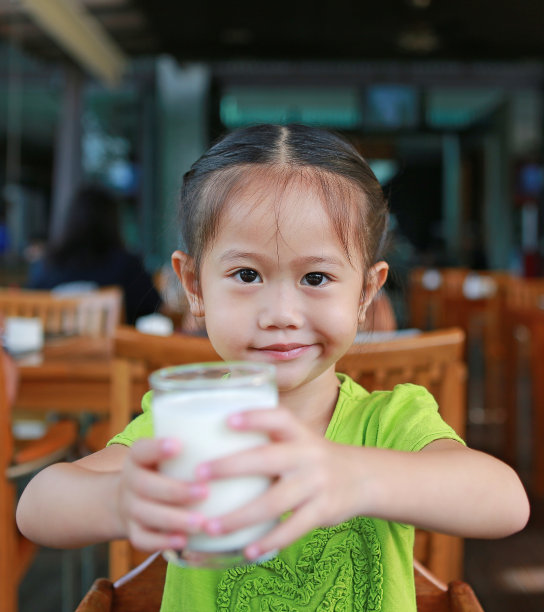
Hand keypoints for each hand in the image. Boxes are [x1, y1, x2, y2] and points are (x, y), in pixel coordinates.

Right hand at [116, 438, 208, 551]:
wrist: (131, 498)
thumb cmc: (164, 470)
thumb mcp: (167, 455)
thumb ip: (190, 446)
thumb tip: (232, 436)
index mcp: (138, 457)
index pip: (142, 450)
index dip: (157, 448)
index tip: (179, 445)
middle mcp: (130, 481)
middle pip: (145, 485)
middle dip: (175, 490)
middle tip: (205, 492)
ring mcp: (129, 508)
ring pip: (146, 514)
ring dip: (174, 519)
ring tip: (201, 522)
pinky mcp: (133, 532)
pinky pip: (143, 539)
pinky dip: (163, 542)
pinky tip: (184, 541)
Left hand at [195, 408, 364, 559]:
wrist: (362, 478)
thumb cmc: (313, 457)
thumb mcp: (299, 439)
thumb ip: (268, 436)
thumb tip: (215, 431)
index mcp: (300, 433)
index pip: (279, 418)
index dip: (255, 417)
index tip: (228, 420)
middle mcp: (308, 455)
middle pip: (268, 459)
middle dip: (231, 466)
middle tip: (198, 474)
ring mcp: (316, 484)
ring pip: (274, 502)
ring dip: (240, 516)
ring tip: (211, 526)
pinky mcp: (323, 511)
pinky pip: (292, 529)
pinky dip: (269, 541)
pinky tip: (247, 550)